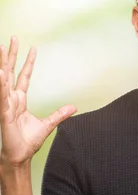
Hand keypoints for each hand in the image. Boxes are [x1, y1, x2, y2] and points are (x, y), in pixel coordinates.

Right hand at [0, 36, 76, 168]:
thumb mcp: (48, 125)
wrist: (19, 156)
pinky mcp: (3, 114)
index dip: (27, 62)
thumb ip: (60, 114)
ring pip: (2, 80)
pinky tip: (1, 73)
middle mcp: (10, 99)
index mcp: (19, 100)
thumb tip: (74, 107)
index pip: (23, 76)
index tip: (32, 48)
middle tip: (12, 37)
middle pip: (9, 72)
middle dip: (10, 55)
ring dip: (2, 64)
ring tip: (1, 47)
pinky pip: (1, 97)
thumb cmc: (28, 142)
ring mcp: (5, 105)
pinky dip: (1, 84)